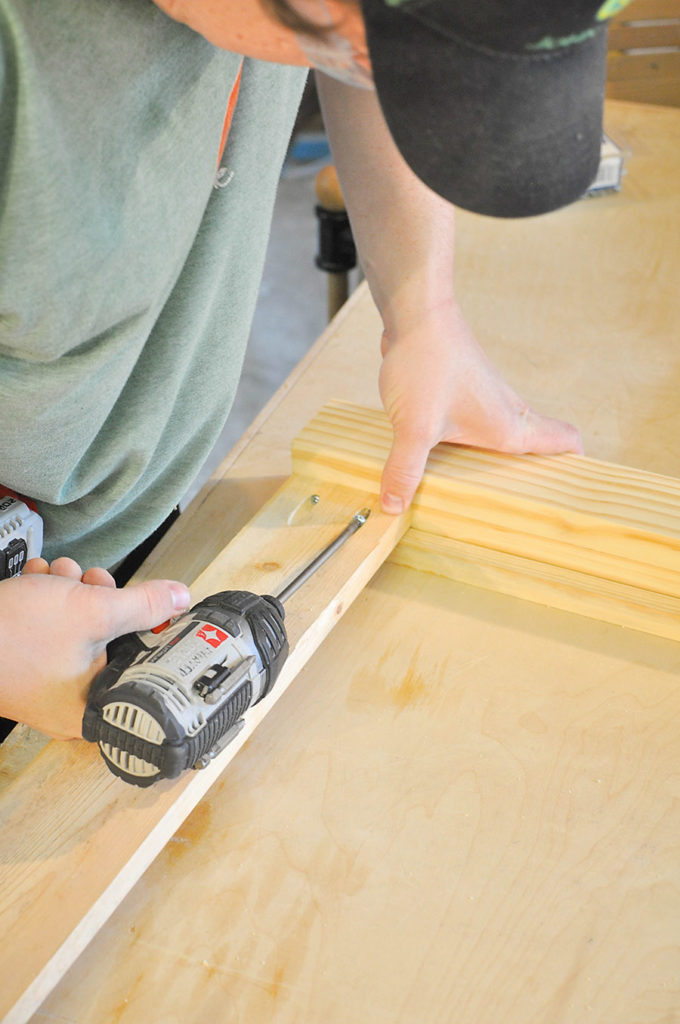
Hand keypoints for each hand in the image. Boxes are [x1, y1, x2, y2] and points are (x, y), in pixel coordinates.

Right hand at [0, 558, 190, 739]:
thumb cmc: (10, 637)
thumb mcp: (91, 611)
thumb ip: (142, 605)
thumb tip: (177, 599)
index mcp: (90, 706)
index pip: (140, 668)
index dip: (147, 632)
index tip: (147, 606)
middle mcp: (69, 701)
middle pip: (111, 641)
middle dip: (100, 600)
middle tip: (90, 585)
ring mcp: (45, 680)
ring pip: (80, 625)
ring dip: (72, 591)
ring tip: (57, 579)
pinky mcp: (26, 658)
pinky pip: (51, 624)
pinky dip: (48, 596)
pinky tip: (37, 580)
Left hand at [378, 298, 582, 512]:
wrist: (415, 314)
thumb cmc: (428, 363)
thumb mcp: (414, 427)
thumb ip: (406, 469)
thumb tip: (394, 507)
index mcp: (511, 427)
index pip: (567, 441)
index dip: (575, 465)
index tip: (567, 489)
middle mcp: (507, 413)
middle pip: (537, 447)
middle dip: (531, 475)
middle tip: (512, 506)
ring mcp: (487, 400)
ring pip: (504, 436)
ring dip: (494, 460)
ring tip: (474, 490)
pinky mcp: (464, 392)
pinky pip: (475, 425)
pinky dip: (468, 443)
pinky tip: (442, 458)